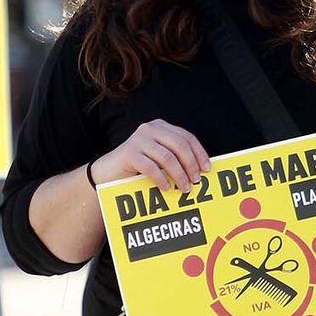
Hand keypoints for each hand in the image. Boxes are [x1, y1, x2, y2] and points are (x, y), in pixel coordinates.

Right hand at [91, 120, 210, 193]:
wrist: (108, 171)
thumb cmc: (138, 167)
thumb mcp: (159, 157)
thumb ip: (175, 157)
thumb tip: (201, 169)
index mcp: (160, 127)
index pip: (186, 137)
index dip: (199, 153)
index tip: (207, 169)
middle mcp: (150, 129)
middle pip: (179, 145)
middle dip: (191, 164)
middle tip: (196, 181)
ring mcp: (138, 140)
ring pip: (167, 158)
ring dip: (179, 175)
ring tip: (184, 188)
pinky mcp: (129, 153)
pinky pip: (151, 167)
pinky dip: (162, 179)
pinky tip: (166, 188)